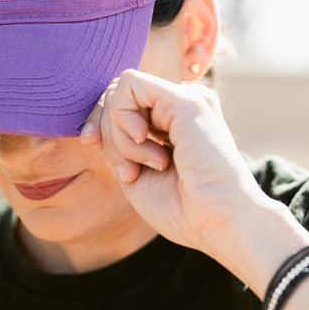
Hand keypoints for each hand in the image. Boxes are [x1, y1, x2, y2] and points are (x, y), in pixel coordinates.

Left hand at [80, 69, 271, 272]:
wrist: (218, 223)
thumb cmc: (182, 210)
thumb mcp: (134, 172)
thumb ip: (114, 144)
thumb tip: (90, 127)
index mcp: (173, 121)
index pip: (121, 100)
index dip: (98, 119)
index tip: (90, 143)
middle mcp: (180, 105)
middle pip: (116, 94)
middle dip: (107, 132)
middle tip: (129, 171)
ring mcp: (185, 98)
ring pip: (119, 90)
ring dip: (118, 134)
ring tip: (148, 164)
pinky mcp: (184, 99)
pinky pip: (129, 86)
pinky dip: (122, 117)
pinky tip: (144, 142)